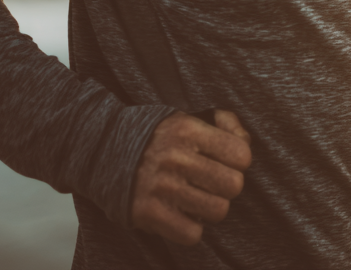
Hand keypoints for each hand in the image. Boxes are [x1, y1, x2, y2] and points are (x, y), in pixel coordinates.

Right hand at [131, 109, 251, 245]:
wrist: (105, 151)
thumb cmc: (159, 137)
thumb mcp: (189, 118)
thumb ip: (225, 122)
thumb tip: (246, 141)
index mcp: (188, 130)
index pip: (241, 154)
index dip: (239, 161)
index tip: (227, 162)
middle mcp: (176, 157)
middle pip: (234, 185)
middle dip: (228, 186)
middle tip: (213, 182)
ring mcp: (162, 186)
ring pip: (218, 210)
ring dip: (211, 207)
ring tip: (198, 197)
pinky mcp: (148, 213)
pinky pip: (192, 233)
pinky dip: (191, 228)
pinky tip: (182, 213)